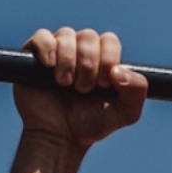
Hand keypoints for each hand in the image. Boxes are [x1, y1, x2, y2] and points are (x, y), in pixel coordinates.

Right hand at [14, 27, 148, 149]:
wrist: (60, 137)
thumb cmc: (91, 124)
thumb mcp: (125, 112)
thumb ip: (137, 90)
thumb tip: (119, 71)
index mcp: (102, 59)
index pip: (109, 40)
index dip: (108, 59)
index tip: (102, 84)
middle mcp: (80, 51)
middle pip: (88, 36)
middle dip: (89, 64)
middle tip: (83, 89)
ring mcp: (57, 51)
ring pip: (66, 34)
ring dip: (69, 60)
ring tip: (65, 84)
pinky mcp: (33, 55)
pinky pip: (41, 36)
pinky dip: (47, 48)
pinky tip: (50, 67)